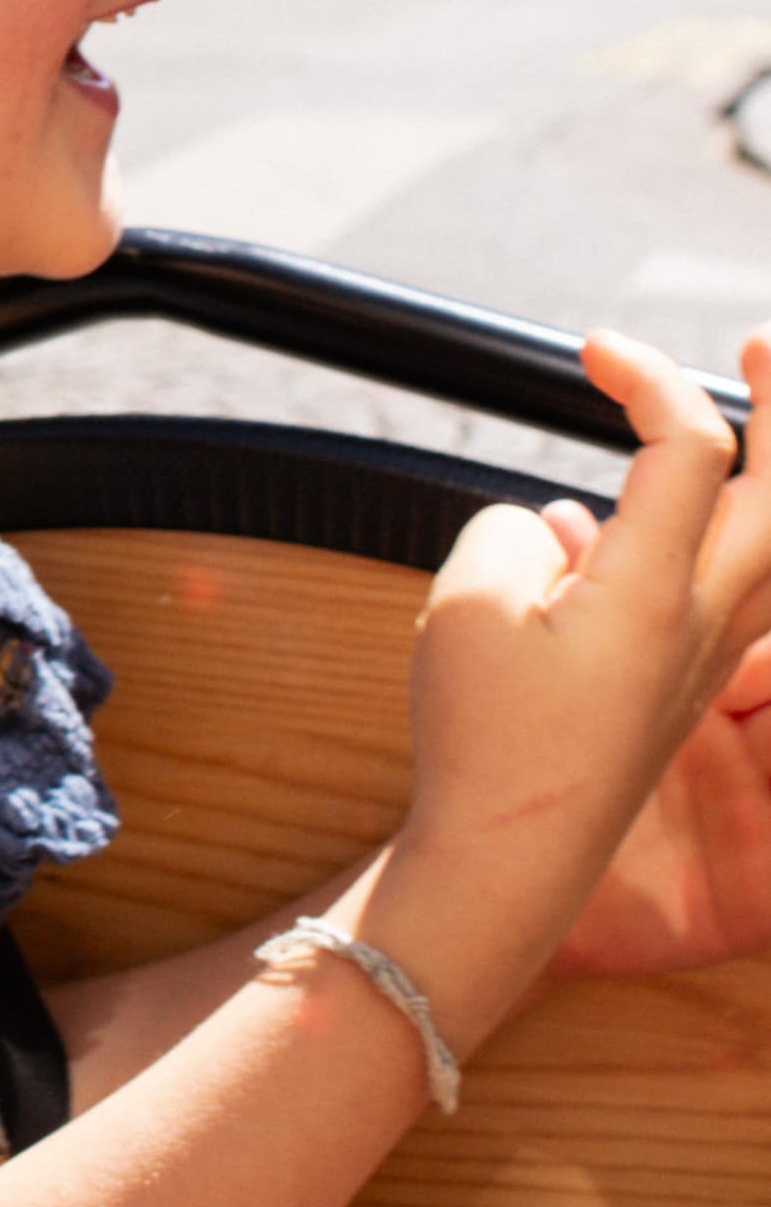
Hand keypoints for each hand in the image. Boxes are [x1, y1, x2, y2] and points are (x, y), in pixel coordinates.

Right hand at [386, 330, 770, 1035]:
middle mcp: (705, 617)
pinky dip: (731, 534)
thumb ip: (510, 532)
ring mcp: (708, 654)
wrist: (510, 859)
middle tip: (761, 346)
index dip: (650, 376)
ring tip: (748, 423)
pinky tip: (663, 523)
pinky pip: (743, 589)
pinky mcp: (689, 684)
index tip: (591, 351)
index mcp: (654, 590)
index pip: (693, 444)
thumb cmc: (485, 741)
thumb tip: (555, 529)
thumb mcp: (466, 607)